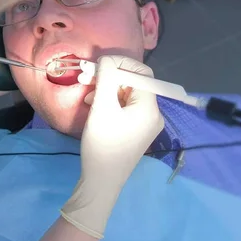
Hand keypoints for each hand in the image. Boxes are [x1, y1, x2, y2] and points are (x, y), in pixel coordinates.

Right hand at [61, 55, 163, 238]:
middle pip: (134, 83)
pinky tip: (94, 105)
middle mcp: (154, 114)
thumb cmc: (103, 143)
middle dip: (111, 76)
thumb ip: (106, 78)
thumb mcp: (102, 107)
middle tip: (87, 75)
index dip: (121, 63)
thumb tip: (107, 59)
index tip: (99, 64)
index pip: (141, 73)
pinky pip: (126, 108)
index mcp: (150, 107)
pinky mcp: (137, 132)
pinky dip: (111, 101)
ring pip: (127, 95)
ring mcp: (146, 124)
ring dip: (108, 88)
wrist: (102, 181)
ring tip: (87, 92)